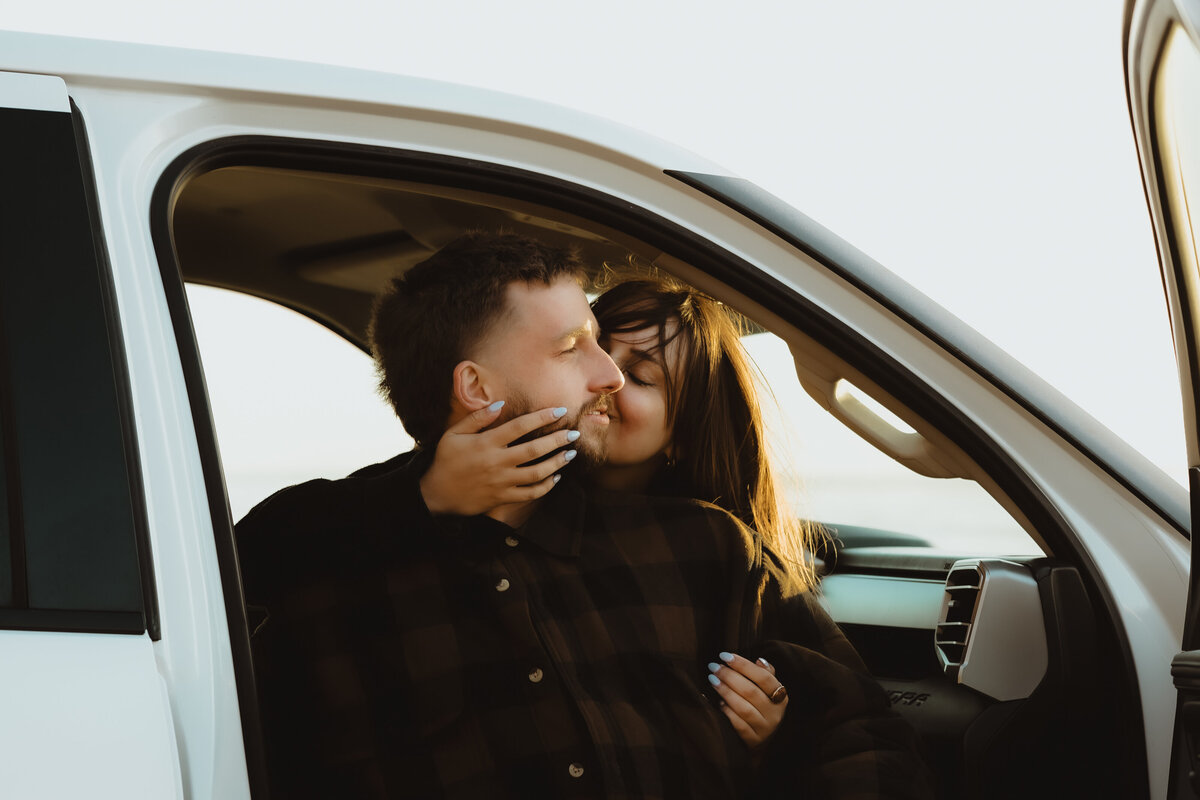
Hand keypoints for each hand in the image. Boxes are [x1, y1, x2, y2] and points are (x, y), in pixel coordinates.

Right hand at [419, 402, 579, 515]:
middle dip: (557, 440)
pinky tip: (555, 477)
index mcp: (486, 443)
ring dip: (557, 463)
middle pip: (534, 450)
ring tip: (570, 454)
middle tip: (573, 434)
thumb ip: (477, 418)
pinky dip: (546, 486)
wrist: (436, 495)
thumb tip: (500, 404)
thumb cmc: (446, 460)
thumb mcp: (454, 434)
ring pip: (536, 473)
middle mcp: (497, 462)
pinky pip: (529, 493)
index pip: (519, 426)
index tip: (560, 411)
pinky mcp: (502, 497)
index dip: (542, 418)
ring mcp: (501, 481)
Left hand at [707, 651, 787, 750]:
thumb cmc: (760, 707)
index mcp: (781, 697)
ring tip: (712, 680)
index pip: (763, 677)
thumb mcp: (767, 691)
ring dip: (725, 692)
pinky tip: (718, 703)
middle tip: (713, 667)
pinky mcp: (753, 741)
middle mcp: (775, 713)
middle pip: (751, 691)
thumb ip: (765, 674)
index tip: (725, 656)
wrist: (761, 740)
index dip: (743, 665)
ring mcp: (765, 728)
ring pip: (744, 708)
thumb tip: (759, 660)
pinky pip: (738, 725)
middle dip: (729, 676)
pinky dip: (727, 712)